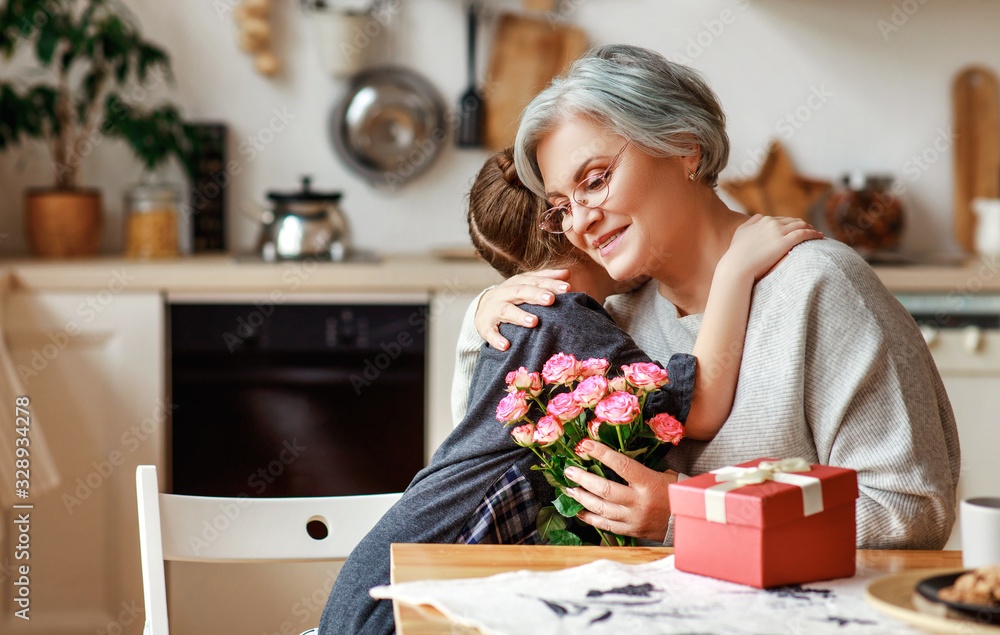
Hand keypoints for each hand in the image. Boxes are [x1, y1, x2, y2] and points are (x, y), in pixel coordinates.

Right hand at [474, 269, 571, 349]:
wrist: (482, 308)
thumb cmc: (512, 297)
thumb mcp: (526, 285)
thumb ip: (545, 279)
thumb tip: (567, 273)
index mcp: (517, 283)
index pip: (535, 281)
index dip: (550, 284)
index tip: (567, 288)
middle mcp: (504, 293)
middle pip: (520, 291)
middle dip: (536, 295)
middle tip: (551, 299)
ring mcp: (493, 309)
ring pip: (505, 310)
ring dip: (519, 316)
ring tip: (534, 321)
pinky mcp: (485, 326)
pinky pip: (490, 332)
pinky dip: (496, 338)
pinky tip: (506, 345)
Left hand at [563, 440, 677, 541]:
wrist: (686, 521)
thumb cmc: (673, 492)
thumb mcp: (663, 474)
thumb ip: (639, 467)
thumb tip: (611, 454)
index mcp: (648, 482)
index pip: (621, 464)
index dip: (601, 453)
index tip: (585, 444)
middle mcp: (639, 501)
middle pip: (605, 489)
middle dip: (583, 478)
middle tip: (569, 471)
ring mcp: (634, 518)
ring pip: (601, 508)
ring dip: (582, 498)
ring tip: (569, 489)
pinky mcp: (631, 531)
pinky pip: (605, 525)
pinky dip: (590, 518)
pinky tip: (579, 510)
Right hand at [721, 214, 823, 281]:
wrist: (737, 266)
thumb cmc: (737, 254)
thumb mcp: (740, 232)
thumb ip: (751, 222)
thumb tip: (759, 216)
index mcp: (762, 220)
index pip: (782, 219)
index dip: (792, 223)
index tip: (798, 229)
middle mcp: (772, 223)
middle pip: (794, 220)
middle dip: (804, 224)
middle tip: (812, 230)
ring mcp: (779, 231)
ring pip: (801, 225)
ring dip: (811, 228)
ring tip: (818, 234)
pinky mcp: (785, 242)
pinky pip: (804, 234)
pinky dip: (813, 233)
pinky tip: (820, 237)